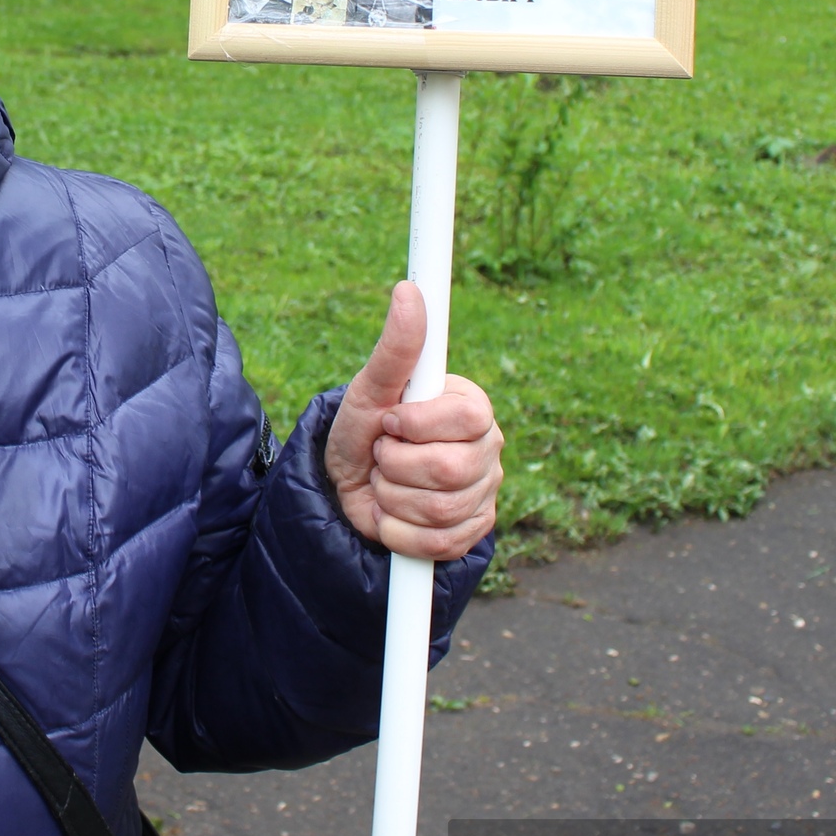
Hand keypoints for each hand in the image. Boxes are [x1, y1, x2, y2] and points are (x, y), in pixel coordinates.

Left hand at [322, 282, 504, 562]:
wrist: (347, 487)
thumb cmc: (362, 429)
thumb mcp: (370, 388)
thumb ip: (396, 346)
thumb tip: (409, 291)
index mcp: (472, 407)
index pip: (463, 419)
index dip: (414, 426)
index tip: (390, 421)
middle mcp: (487, 448)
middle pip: (448, 472)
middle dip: (394, 467)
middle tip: (382, 456)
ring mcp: (483, 492)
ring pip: (440, 511)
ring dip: (391, 499)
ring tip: (385, 483)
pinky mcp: (471, 531)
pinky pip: (437, 544)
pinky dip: (398, 532)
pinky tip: (392, 515)